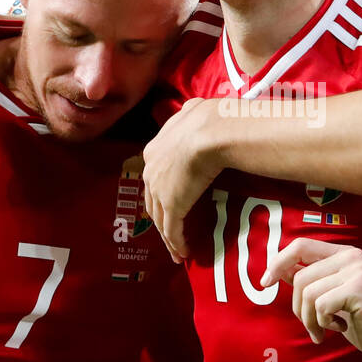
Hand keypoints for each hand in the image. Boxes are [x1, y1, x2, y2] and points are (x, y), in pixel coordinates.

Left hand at [142, 97, 225, 260]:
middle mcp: (151, 171)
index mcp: (154, 150)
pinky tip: (184, 253)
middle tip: (170, 233)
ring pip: (161, 219)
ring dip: (169, 237)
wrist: (210, 131)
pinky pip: (172, 230)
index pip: (155, 177)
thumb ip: (190, 115)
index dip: (162, 192)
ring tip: (177, 251)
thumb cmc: (209, 119)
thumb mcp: (194, 111)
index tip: (171, 203)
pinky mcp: (172, 205)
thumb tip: (195, 108)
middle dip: (161, 219)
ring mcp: (159, 190)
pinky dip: (177, 243)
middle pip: (153, 201)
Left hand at [262, 238, 361, 361]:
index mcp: (343, 254)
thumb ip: (310, 280)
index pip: (300, 245)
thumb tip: (278, 270)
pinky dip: (323, 323)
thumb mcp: (331, 298)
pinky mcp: (357, 287)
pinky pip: (320, 306)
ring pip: (307, 292)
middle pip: (299, 276)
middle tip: (313, 327)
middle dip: (298, 308)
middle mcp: (350, 255)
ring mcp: (355, 270)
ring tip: (325, 330)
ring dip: (310, 320)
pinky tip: (341, 328)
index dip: (278, 262)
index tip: (264, 283)